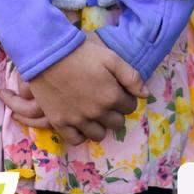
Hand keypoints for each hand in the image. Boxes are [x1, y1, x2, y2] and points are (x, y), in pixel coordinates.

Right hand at [0, 34, 147, 145]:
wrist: (48, 54)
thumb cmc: (82, 53)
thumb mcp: (111, 58)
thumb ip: (131, 77)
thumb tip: (145, 95)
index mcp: (111, 97)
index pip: (130, 107)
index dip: (126, 98)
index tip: (118, 90)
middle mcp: (97, 112)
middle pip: (117, 123)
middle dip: (116, 112)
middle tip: (106, 100)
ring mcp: (78, 120)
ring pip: (99, 135)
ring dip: (100, 125)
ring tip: (94, 112)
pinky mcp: (60, 122)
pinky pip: (76, 139)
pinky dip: (81, 133)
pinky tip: (80, 122)